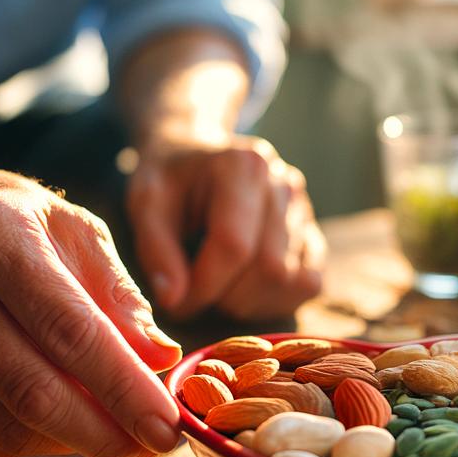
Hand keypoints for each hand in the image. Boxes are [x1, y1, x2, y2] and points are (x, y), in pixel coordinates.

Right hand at [0, 172, 182, 456]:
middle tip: (158, 448)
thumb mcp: (81, 234)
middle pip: (34, 391)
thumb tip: (163, 360)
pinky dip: (44, 441)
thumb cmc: (22, 227)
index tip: (169, 427)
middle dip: (106, 433)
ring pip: (10, 425)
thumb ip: (121, 297)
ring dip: (79, 442)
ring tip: (126, 436)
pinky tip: (76, 425)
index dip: (124, 388)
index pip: (69, 331)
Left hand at [127, 136, 324, 319]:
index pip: (234, 245)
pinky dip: (276, 299)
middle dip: (227, 295)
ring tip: (218, 284)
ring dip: (249, 300)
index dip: (203, 286)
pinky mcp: (312, 234)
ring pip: (291, 280)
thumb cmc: (169, 181)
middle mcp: (283, 185)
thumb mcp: (145, 204)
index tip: (175, 299)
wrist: (194, 156)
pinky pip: (310, 283)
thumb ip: (156, 251)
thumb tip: (174, 299)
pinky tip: (244, 289)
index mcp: (244, 166)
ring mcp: (303, 210)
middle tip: (194, 291)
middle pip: (270, 267)